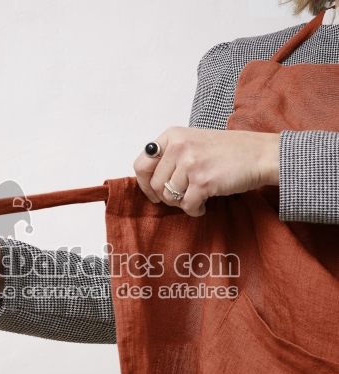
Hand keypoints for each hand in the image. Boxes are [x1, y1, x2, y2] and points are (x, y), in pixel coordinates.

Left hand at [133, 127, 279, 216]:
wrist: (260, 154)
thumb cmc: (228, 151)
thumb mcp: (193, 142)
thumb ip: (170, 156)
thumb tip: (148, 180)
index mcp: (172, 136)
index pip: (141, 164)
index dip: (144, 183)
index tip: (153, 192)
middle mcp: (178, 147)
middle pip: (155, 185)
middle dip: (167, 197)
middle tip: (183, 196)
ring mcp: (190, 164)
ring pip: (170, 197)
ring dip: (183, 203)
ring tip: (197, 197)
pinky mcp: (203, 181)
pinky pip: (187, 206)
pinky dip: (195, 210)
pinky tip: (204, 204)